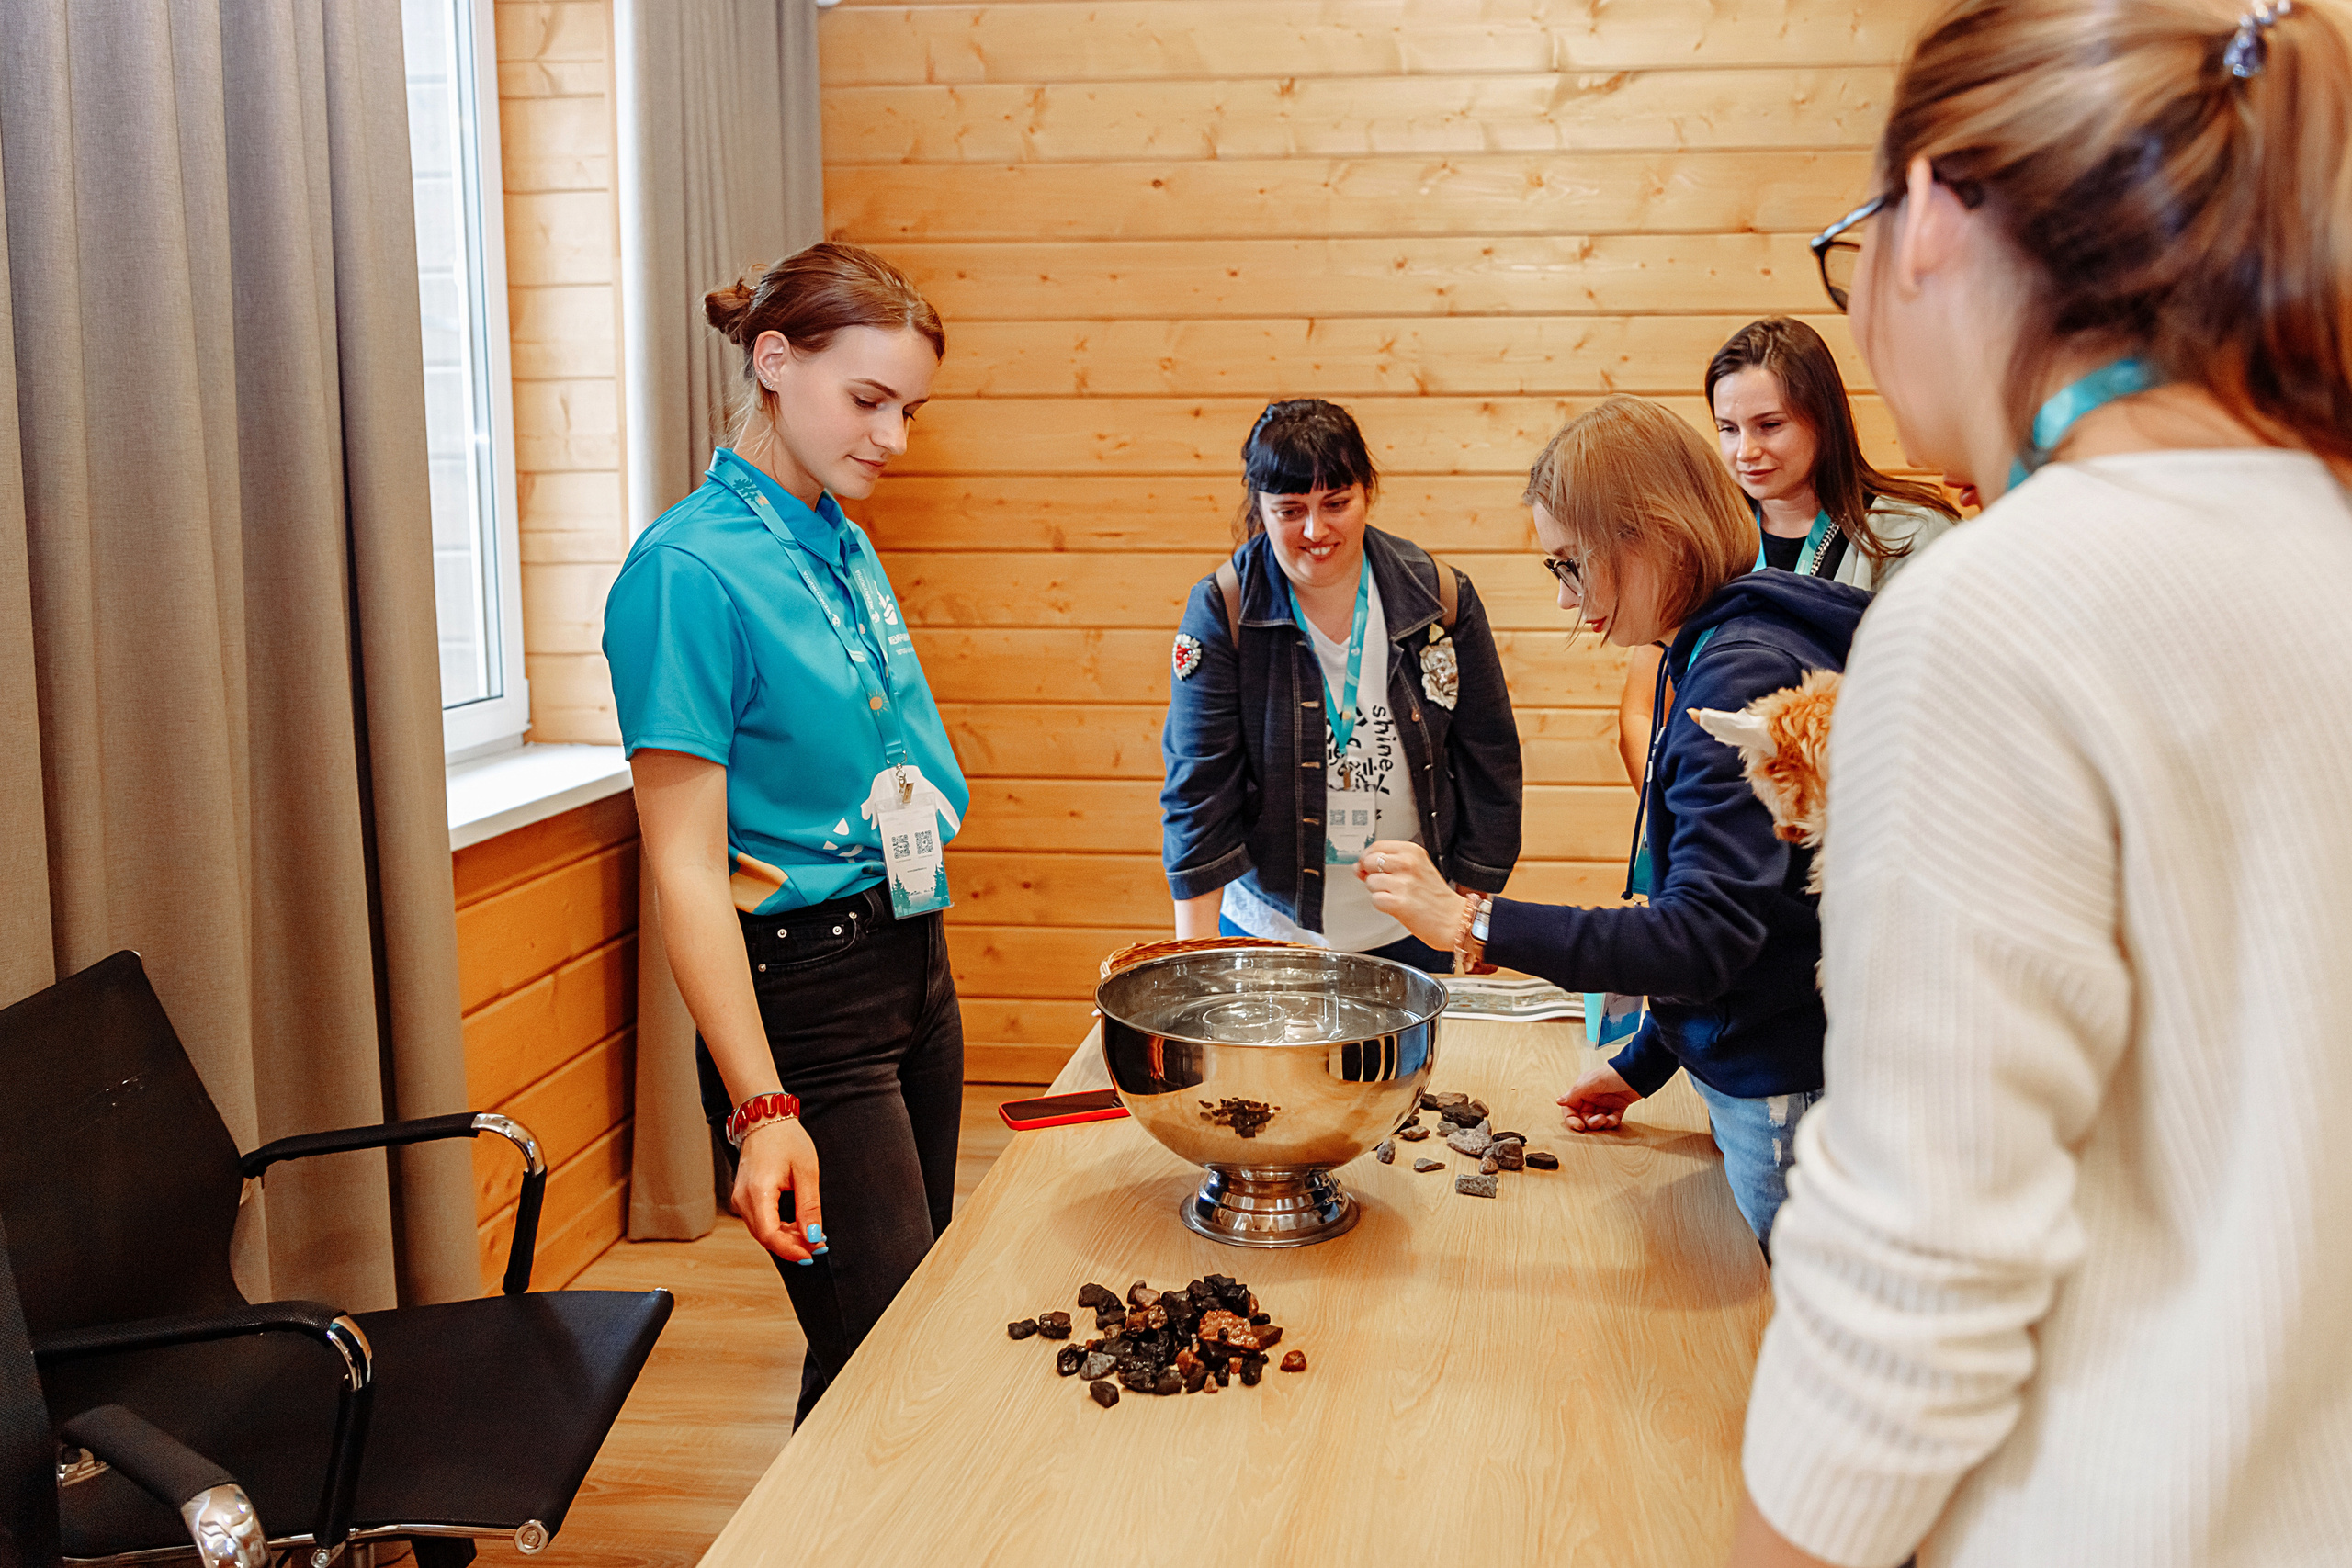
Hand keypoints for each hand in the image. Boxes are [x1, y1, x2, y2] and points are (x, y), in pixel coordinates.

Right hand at [734, 1116, 825, 1263]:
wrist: (765, 1119)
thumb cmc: (786, 1139)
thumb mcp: (806, 1172)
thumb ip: (810, 1208)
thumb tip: (814, 1237)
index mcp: (757, 1192)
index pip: (770, 1235)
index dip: (792, 1249)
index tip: (814, 1253)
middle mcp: (742, 1199)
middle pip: (765, 1237)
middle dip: (793, 1246)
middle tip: (819, 1245)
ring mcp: (740, 1199)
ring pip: (762, 1232)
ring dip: (787, 1238)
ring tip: (812, 1234)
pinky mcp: (744, 1198)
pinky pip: (760, 1222)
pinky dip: (779, 1228)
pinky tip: (797, 1225)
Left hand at [1357, 840, 1463, 950]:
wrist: (1454, 920)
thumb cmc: (1436, 897)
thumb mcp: (1417, 869)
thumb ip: (1389, 863)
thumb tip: (1359, 866)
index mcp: (1412, 852)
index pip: (1377, 846)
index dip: (1367, 857)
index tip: (1368, 866)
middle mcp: (1407, 864)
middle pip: (1369, 861)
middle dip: (1371, 874)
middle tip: (1386, 884)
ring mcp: (1403, 883)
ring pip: (1370, 882)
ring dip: (1378, 892)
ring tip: (1396, 896)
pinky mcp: (1399, 903)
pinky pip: (1375, 900)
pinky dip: (1382, 905)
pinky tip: (1396, 906)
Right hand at [1559, 1061, 1640, 1131]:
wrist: (1637, 1073)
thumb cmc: (1613, 1073)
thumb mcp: (1591, 1083)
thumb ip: (1574, 1093)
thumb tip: (1559, 1101)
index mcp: (1581, 1090)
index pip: (1570, 1108)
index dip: (1572, 1119)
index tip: (1579, 1126)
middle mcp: (1591, 1097)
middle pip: (1583, 1117)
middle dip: (1590, 1122)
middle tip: (1598, 1121)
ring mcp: (1604, 1103)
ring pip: (1596, 1120)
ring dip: (1600, 1123)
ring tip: (1605, 1119)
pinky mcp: (1617, 1107)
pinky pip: (1611, 1120)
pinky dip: (1611, 1122)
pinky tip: (1613, 1119)